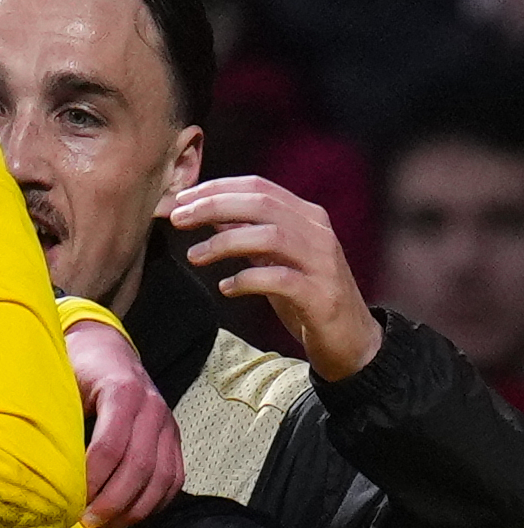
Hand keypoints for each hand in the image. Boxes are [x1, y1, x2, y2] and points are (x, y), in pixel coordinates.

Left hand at [66, 319, 181, 527]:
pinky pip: (175, 477)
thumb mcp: (61, 383)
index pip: (110, 445)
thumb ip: (57, 418)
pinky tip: (130, 516)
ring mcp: (168, 423)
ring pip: (162, 477)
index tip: (71, 503)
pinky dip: (156, 502)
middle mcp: (152, 407)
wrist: (106, 350)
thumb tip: (38, 466)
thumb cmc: (74, 370)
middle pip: (139, 466)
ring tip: (106, 526)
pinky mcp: (174, 438)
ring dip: (135, 509)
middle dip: (113, 502)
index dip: (92, 479)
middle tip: (86, 523)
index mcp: (123, 391)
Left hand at [170, 176, 382, 381]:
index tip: (180, 200)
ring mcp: (321, 263)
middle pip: (261, 204)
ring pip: (271, 236)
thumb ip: (246, 233)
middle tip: (177, 219)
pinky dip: (248, 280)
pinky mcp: (320, 296)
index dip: (217, 188)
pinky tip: (226, 288)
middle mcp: (317, 232)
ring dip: (225, 242)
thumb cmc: (304, 295)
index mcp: (306, 216)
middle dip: (214, 207)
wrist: (351, 338)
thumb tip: (207, 213)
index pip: (259, 188)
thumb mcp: (272, 258)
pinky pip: (280, 280)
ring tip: (195, 256)